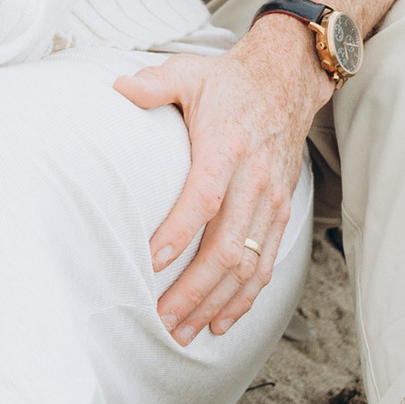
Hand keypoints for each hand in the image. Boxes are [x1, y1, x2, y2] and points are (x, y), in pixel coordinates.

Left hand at [112, 20, 322, 341]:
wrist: (286, 81)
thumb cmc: (228, 82)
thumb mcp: (188, 72)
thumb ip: (154, 83)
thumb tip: (118, 87)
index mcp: (227, 146)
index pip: (203, 197)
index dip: (178, 233)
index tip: (150, 261)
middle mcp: (254, 179)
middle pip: (227, 246)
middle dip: (194, 290)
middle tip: (161, 319)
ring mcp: (272, 200)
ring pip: (248, 264)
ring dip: (217, 304)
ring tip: (185, 332)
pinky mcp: (282, 213)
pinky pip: (267, 263)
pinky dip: (246, 298)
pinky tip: (222, 321)